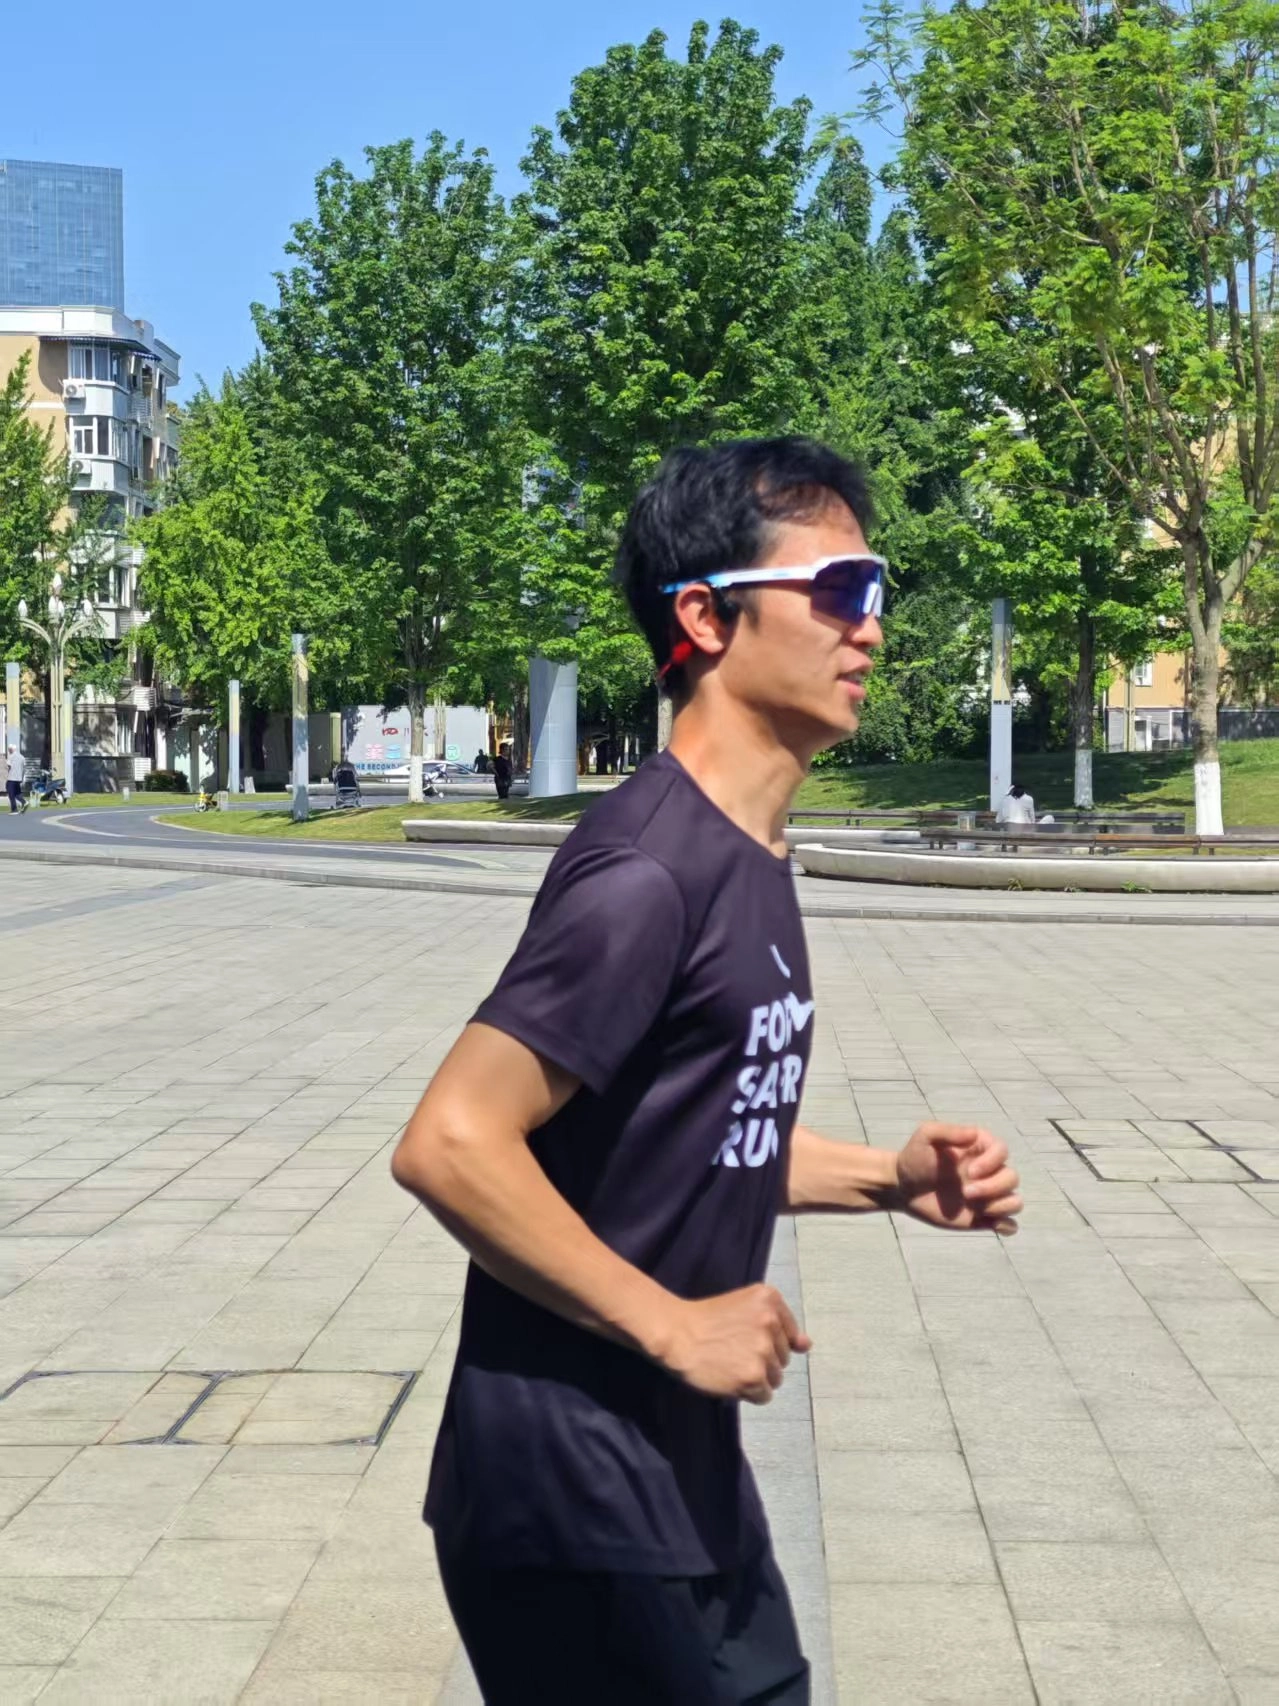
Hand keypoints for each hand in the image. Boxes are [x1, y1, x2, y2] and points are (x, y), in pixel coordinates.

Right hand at [657, 1285, 811, 1405]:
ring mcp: (762, 1350)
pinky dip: (749, 1393)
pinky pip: (764, 1395)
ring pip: (775, 1378)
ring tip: (731, 1365)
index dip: (767, 1342)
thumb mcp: (745, 1308)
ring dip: (756, 1378)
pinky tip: (730, 1379)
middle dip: (763, 1360)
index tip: (745, 1339)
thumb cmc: (707, 1320)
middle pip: (783, 1358)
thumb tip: (807, 1346)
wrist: (676, 1334)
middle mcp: (770, 1321)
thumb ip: (781, 1325)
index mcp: (770, 1298)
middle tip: (733, 1351)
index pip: (791, 1335)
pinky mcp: (753, 1376)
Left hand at [893, 1123, 1021, 1235]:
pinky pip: (1009, 1225)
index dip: (991, 1162)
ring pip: (1015, 1201)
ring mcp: (987, 1196)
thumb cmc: (915, 1158)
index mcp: (979, 1149)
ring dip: (1002, 1206)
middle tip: (965, 1193)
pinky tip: (993, 1225)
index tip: (970, 1171)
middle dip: (994, 1187)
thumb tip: (973, 1133)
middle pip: (1012, 1178)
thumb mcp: (925, 1136)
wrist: (903, 1188)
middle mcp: (989, 1172)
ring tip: (977, 1208)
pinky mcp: (983, 1218)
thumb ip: (947, 1131)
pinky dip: (1008, 1227)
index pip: (1002, 1151)